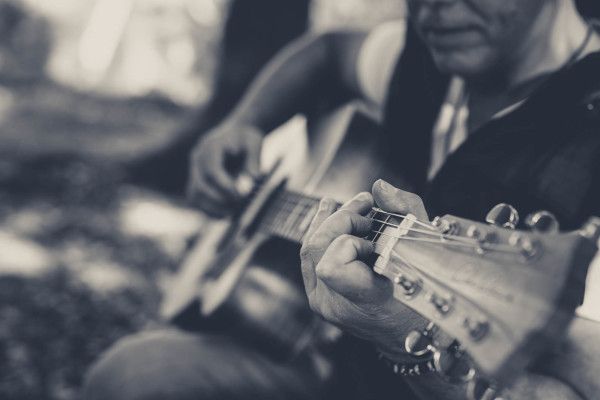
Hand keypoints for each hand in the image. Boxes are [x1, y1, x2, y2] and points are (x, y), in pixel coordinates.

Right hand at [187, 122, 262, 217]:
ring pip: (194, 195)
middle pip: (200, 185)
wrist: (235, 134)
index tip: (241, 196)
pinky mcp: (196, 181)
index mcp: (210, 147)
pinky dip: (209, 210)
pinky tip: (225, 215)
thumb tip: (255, 178)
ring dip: (212, 208)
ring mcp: (194, 170)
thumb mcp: (254, 143)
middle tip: (238, 207)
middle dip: (219, 200)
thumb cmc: (246, 139)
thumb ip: (254, 160)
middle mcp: (198, 159)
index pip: (212, 171)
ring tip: (232, 213)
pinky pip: (196, 200)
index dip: (225, 187)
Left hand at [300, 179, 428, 357]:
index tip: (373, 233)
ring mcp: (323, 303)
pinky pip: (309, 258)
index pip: (332, 267)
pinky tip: (329, 215)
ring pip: (308, 250)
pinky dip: (321, 233)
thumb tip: (379, 187)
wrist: (413, 333)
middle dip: (340, 217)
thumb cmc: (428, 291)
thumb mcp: (429, 250)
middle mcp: (338, 305)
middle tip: (365, 207)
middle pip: (317, 248)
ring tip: (341, 203)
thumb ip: (406, 213)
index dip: (347, 241)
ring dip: (327, 220)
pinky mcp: (317, 297)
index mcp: (367, 300)